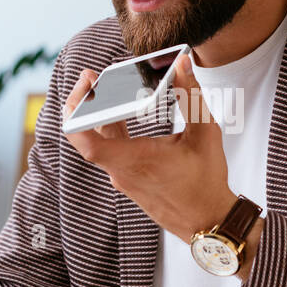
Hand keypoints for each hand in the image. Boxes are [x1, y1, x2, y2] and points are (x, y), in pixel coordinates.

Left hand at [63, 54, 236, 243]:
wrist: (209, 222)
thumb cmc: (207, 182)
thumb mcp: (205, 133)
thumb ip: (190, 96)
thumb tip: (182, 64)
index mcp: (136, 160)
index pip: (87, 141)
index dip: (77, 110)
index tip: (85, 84)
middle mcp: (122, 171)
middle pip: (87, 136)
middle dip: (85, 103)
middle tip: (92, 77)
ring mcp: (124, 178)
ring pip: (101, 143)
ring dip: (99, 115)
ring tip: (106, 87)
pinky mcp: (130, 181)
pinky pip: (112, 152)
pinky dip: (111, 129)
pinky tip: (123, 112)